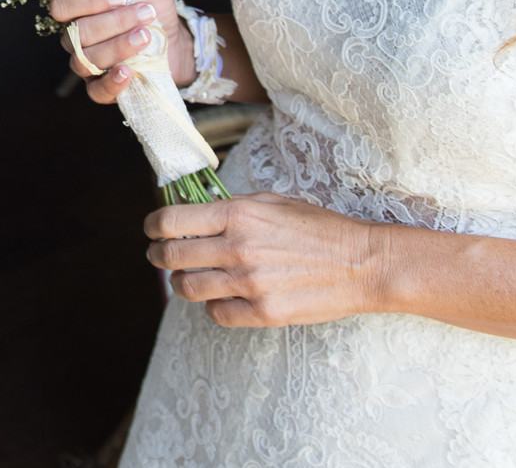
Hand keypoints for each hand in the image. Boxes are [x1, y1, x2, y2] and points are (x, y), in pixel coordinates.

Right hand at [47, 0, 192, 103]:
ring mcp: (87, 66)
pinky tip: (129, 71)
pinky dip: (111, 83)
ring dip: (118, 47)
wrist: (174, 43)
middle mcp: (76, 39)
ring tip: (146, 36)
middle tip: (147, 13)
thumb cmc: (153, 10)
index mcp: (79, 11)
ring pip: (87, 60)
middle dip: (115, 22)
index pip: (61, 5)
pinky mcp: (103, 88)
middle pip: (78, 33)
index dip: (87, 1)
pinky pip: (96, 92)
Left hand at [147, 192, 391, 327]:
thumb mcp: (275, 202)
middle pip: (171, 256)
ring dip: (182, 283)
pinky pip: (216, 314)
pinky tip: (222, 298)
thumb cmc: (321, 228)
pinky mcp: (263, 313)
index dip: (153, 226)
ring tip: (190, 278)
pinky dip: (213, 306)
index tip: (152, 230)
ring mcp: (250, 283)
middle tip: (161, 255)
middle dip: (159, 255)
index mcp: (239, 214)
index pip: (171, 221)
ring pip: (188, 288)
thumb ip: (232, 206)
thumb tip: (195, 209)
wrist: (363, 263)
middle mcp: (238, 248)